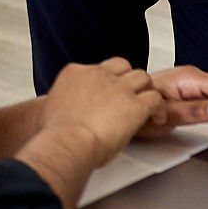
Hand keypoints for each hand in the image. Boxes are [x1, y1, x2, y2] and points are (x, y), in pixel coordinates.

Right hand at [39, 57, 163, 159]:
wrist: (66, 142)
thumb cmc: (56, 134)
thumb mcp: (48, 108)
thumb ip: (57, 103)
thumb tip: (53, 109)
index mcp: (76, 73)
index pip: (98, 68)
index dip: (106, 80)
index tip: (109, 92)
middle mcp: (98, 74)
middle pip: (122, 66)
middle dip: (129, 79)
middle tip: (131, 94)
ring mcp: (118, 87)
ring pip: (143, 77)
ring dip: (147, 90)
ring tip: (149, 105)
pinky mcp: (135, 104)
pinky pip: (156, 98)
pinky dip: (160, 108)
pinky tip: (158, 118)